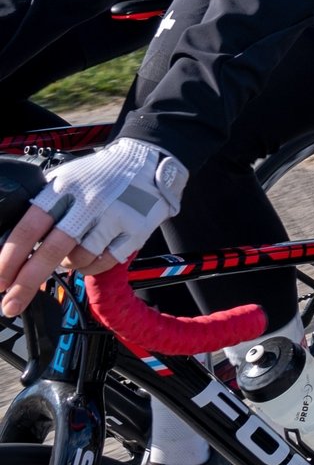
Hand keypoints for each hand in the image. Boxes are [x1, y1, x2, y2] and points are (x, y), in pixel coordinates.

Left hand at [0, 139, 186, 316]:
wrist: (147, 160)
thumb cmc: (99, 174)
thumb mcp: (65, 178)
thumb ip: (43, 205)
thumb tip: (12, 246)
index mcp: (63, 188)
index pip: (28, 228)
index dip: (9, 258)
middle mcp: (88, 203)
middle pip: (51, 251)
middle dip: (26, 282)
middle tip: (10, 304)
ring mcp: (114, 217)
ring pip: (78, 260)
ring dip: (65, 266)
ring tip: (66, 257)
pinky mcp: (135, 230)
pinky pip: (104, 262)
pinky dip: (90, 267)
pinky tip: (88, 258)